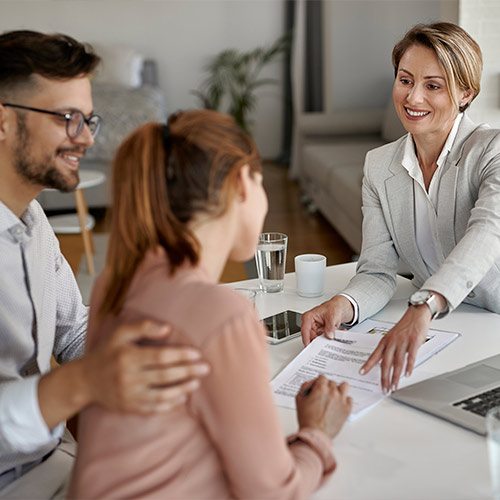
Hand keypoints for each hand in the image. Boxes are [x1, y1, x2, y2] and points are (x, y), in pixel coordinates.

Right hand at [83, 320, 209, 413]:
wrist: (85, 380)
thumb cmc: (107, 353)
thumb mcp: (120, 334)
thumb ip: (143, 327)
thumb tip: (168, 328)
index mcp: (128, 357)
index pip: (159, 357)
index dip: (180, 355)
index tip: (197, 353)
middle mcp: (129, 378)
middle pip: (164, 375)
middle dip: (187, 371)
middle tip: (205, 368)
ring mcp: (129, 395)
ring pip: (161, 395)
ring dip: (182, 389)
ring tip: (196, 383)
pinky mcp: (129, 408)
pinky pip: (153, 409)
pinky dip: (169, 405)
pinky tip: (182, 399)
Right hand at [296, 375, 351, 438]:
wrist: (315, 433)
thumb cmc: (307, 418)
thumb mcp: (299, 399)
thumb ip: (305, 387)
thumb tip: (311, 383)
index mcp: (321, 388)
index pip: (322, 377)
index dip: (319, 382)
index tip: (318, 386)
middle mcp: (332, 392)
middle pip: (332, 382)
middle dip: (327, 387)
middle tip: (324, 395)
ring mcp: (341, 400)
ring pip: (344, 386)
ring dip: (339, 389)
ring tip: (335, 395)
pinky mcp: (347, 409)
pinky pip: (349, 399)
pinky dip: (345, 400)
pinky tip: (339, 404)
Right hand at [301, 295, 353, 344]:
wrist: (338, 308)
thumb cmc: (333, 307)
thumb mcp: (332, 316)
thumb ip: (330, 327)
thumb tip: (329, 336)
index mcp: (309, 317)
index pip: (305, 329)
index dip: (306, 339)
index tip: (309, 346)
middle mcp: (310, 324)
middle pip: (311, 336)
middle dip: (320, 341)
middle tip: (327, 343)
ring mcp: (315, 329)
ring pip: (317, 339)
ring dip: (326, 339)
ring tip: (334, 335)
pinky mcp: (320, 333)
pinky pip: (323, 339)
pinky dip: (330, 338)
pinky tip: (336, 334)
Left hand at [360, 305, 430, 392]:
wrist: (417, 313)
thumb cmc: (405, 326)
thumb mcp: (393, 336)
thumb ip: (390, 349)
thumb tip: (388, 364)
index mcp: (385, 340)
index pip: (374, 355)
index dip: (368, 365)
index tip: (362, 372)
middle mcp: (392, 342)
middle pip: (385, 362)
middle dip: (384, 377)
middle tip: (384, 388)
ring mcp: (403, 342)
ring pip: (397, 363)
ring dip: (395, 377)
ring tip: (394, 386)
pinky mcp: (414, 342)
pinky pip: (410, 357)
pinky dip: (409, 367)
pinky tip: (407, 375)